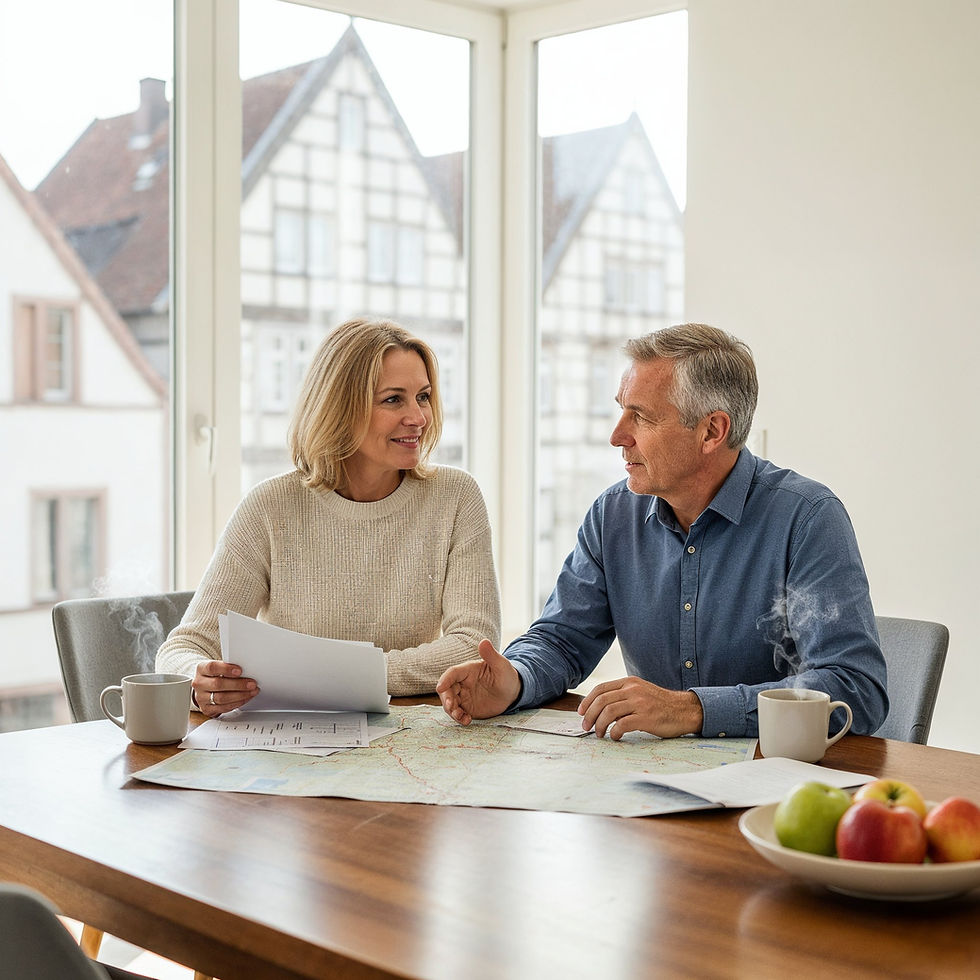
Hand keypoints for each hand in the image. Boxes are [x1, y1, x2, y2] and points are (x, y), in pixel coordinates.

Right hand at [192, 660, 258, 716]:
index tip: (240, 670)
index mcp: (201, 669)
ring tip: (252, 691)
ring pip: (221, 698)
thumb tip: (247, 670)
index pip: (212, 667)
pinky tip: (246, 698)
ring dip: (240, 695)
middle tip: (252, 683)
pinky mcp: (207, 709)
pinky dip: (237, 703)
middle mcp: (199, 684)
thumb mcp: (219, 667)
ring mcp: (201, 698)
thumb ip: (229, 667)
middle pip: (218, 684)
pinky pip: (223, 708)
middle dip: (238, 684)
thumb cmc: (215, 675)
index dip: (226, 669)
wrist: (205, 687)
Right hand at [436, 639, 521, 724]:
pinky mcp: (467, 707)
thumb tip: (484, 641)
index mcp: (468, 670)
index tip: (440, 688)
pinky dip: (459, 718)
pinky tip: (467, 721)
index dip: (445, 679)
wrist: (512, 693)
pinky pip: (458, 713)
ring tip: (461, 717)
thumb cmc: (507, 675)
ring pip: (449, 702)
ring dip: (451, 710)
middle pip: (447, 689)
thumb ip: (491, 655)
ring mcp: (463, 696)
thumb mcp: (501, 665)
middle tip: (451, 707)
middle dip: (446, 698)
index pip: (452, 673)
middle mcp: (462, 683)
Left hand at [578, 676, 703, 739]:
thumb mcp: (640, 692)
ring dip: (599, 725)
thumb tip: (600, 709)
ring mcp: (640, 703)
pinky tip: (615, 737)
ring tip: (599, 734)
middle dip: (589, 715)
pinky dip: (614, 732)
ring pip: (609, 712)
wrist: (685, 710)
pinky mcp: (646, 717)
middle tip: (586, 726)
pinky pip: (622, 724)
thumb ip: (623, 696)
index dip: (587, 701)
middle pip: (602, 701)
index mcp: (629, 682)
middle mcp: (633, 690)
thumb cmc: (661, 704)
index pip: (601, 689)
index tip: (581, 712)